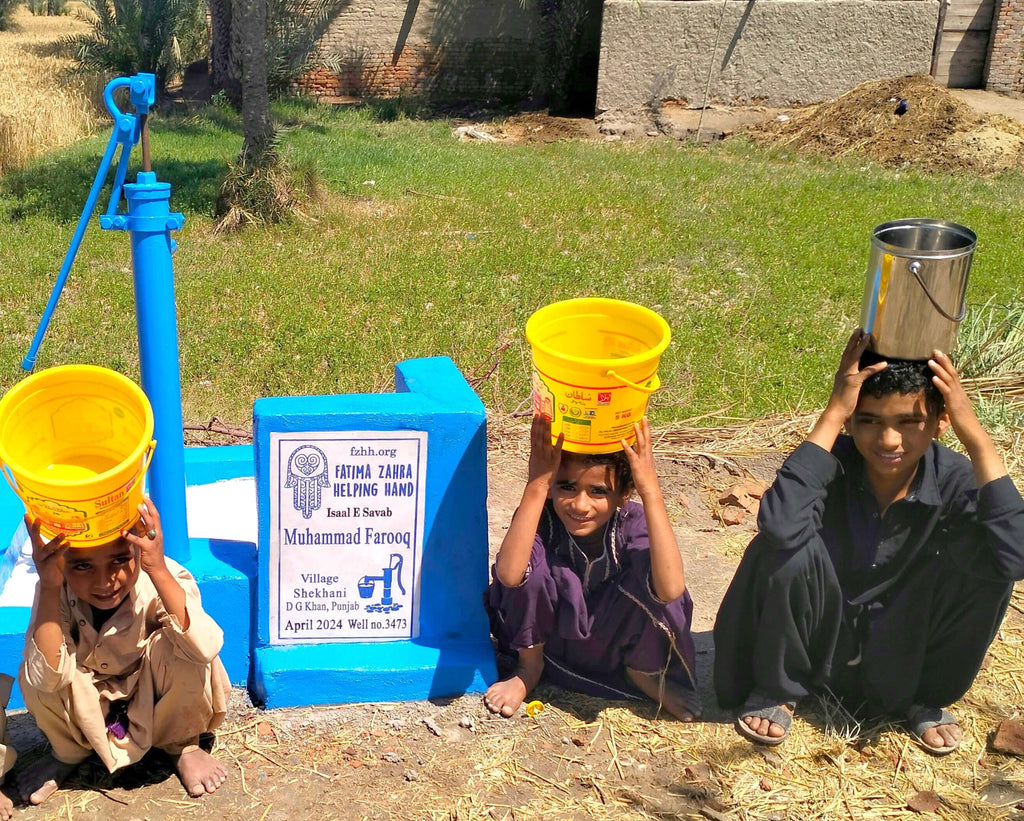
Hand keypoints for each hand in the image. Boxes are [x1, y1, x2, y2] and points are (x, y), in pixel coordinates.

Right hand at [25, 515, 66, 590]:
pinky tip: (68, 544)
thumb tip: (62, 531)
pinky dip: (61, 550)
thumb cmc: (54, 565)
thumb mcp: (54, 552)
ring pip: (46, 549)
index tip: (26, 514)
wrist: (51, 582)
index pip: (32, 534)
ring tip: (63, 534)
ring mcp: (41, 560)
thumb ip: (55, 544)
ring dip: (55, 541)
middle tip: (37, 519)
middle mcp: (37, 552)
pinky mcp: (48, 566)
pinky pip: (54, 557)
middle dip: (35, 529)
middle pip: (35, 539)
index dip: (30, 525)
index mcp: (38, 548)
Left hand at [123, 496, 166, 578]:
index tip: (146, 497)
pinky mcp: (147, 547)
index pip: (156, 516)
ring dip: (143, 516)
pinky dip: (130, 535)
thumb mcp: (148, 541)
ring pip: (149, 525)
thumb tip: (136, 521)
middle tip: (143, 497)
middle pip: (154, 517)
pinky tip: (123, 532)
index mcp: (158, 532)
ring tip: (138, 507)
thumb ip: (143, 532)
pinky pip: (138, 540)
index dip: (151, 506)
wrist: (158, 568)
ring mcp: (153, 540)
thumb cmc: (152, 555)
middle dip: (149, 506)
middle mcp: (157, 534)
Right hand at [527, 414, 563, 488]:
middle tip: (542, 413)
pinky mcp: (554, 460)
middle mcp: (539, 451)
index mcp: (533, 451)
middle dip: (540, 424)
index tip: (535, 416)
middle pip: (539, 435)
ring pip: (546, 440)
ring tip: (549, 420)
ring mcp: (546, 455)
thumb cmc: (536, 474)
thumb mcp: (533, 460)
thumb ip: (535, 452)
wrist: (537, 485)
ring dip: (547, 429)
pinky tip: (561, 434)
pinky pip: (557, 449)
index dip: (534, 425)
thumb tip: (537, 443)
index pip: (533, 435)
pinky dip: (558, 441)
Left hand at [621, 418, 658, 499]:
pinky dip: (627, 447)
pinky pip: (631, 454)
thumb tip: (638, 459)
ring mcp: (642, 460)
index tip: (646, 422)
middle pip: (646, 439)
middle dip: (645, 428)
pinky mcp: (637, 465)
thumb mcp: (645, 470)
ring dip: (638, 433)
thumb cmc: (648, 482)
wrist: (651, 491)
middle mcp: (647, 456)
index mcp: (649, 457)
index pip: (648, 441)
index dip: (647, 431)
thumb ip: (642, 462)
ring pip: (641, 444)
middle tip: (644, 417)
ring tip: (635, 424)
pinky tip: (623, 441)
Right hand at [824, 329, 887, 421]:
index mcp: (841, 373)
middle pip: (848, 352)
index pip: (846, 356)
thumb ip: (850, 382)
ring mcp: (847, 376)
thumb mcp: (846, 389)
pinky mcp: (853, 383)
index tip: (855, 336)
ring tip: (868, 336)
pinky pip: (866, 372)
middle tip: (860, 329)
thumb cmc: (841, 403)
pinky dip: (874, 367)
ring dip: (861, 346)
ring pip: (854, 357)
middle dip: (854, 340)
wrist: (835, 412)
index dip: (850, 345)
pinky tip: (883, 363)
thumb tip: (856, 378)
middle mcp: (842, 371)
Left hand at [929, 349, 1006, 484]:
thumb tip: (939, 401)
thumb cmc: (963, 425)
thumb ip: (947, 404)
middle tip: (935, 350)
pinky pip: (947, 392)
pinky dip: (940, 384)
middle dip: (943, 361)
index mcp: (959, 393)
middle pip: (951, 373)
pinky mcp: (955, 405)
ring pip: (949, 380)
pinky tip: (934, 378)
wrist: (973, 435)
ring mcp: (958, 398)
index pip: (952, 376)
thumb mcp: (953, 411)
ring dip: (939, 369)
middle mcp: (960, 392)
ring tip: (931, 360)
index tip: (938, 355)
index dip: (946, 365)